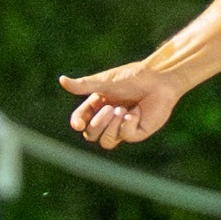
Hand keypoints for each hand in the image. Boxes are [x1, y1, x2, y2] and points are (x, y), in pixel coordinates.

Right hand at [58, 62, 181, 149]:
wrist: (159, 79)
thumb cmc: (133, 77)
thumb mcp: (105, 82)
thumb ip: (84, 86)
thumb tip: (61, 80)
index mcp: (98, 105)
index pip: (81, 120)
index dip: (78, 123)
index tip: (79, 123)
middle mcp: (108, 118)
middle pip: (91, 135)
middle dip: (97, 124)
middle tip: (110, 109)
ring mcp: (122, 127)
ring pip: (106, 142)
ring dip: (111, 127)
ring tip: (122, 111)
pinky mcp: (137, 131)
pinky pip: (125, 137)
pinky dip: (128, 124)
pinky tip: (135, 113)